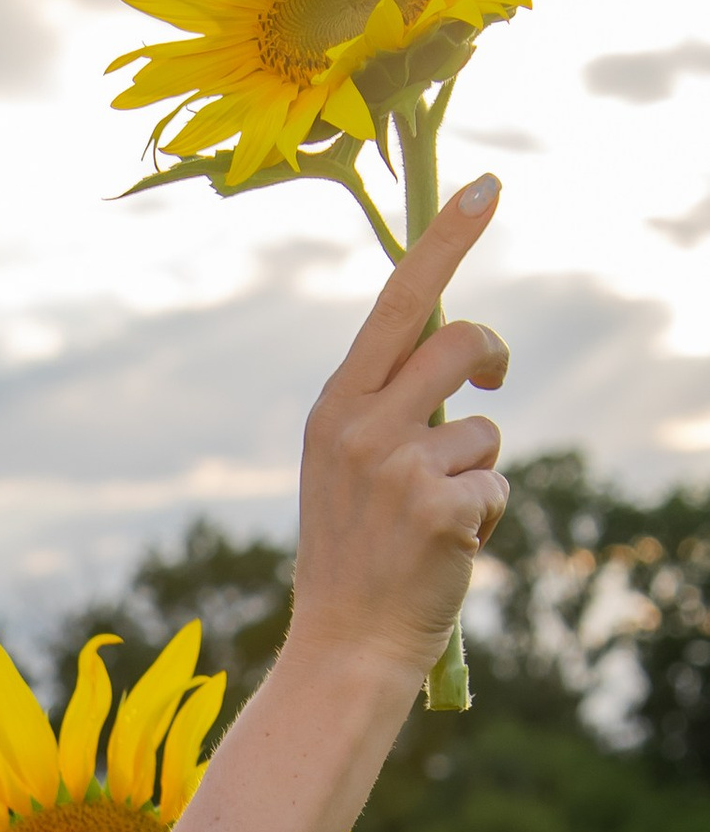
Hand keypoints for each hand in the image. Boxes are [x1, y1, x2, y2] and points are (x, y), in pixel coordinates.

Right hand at [286, 178, 507, 686]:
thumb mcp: (348, 467)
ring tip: (441, 514)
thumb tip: (458, 353)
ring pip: (484, 427)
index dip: (447, 240)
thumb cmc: (355, 555)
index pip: (399, 303)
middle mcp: (361, 428)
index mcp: (335, 408)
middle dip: (489, 359)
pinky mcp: (441, 508)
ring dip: (480, 467)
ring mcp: (399, 468)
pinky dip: (485, 516)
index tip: (489, 185)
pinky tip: (447, 549)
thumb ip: (387, 407)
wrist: (344, 646)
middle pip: (458, 344)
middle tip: (490, 382)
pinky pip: (496, 484)